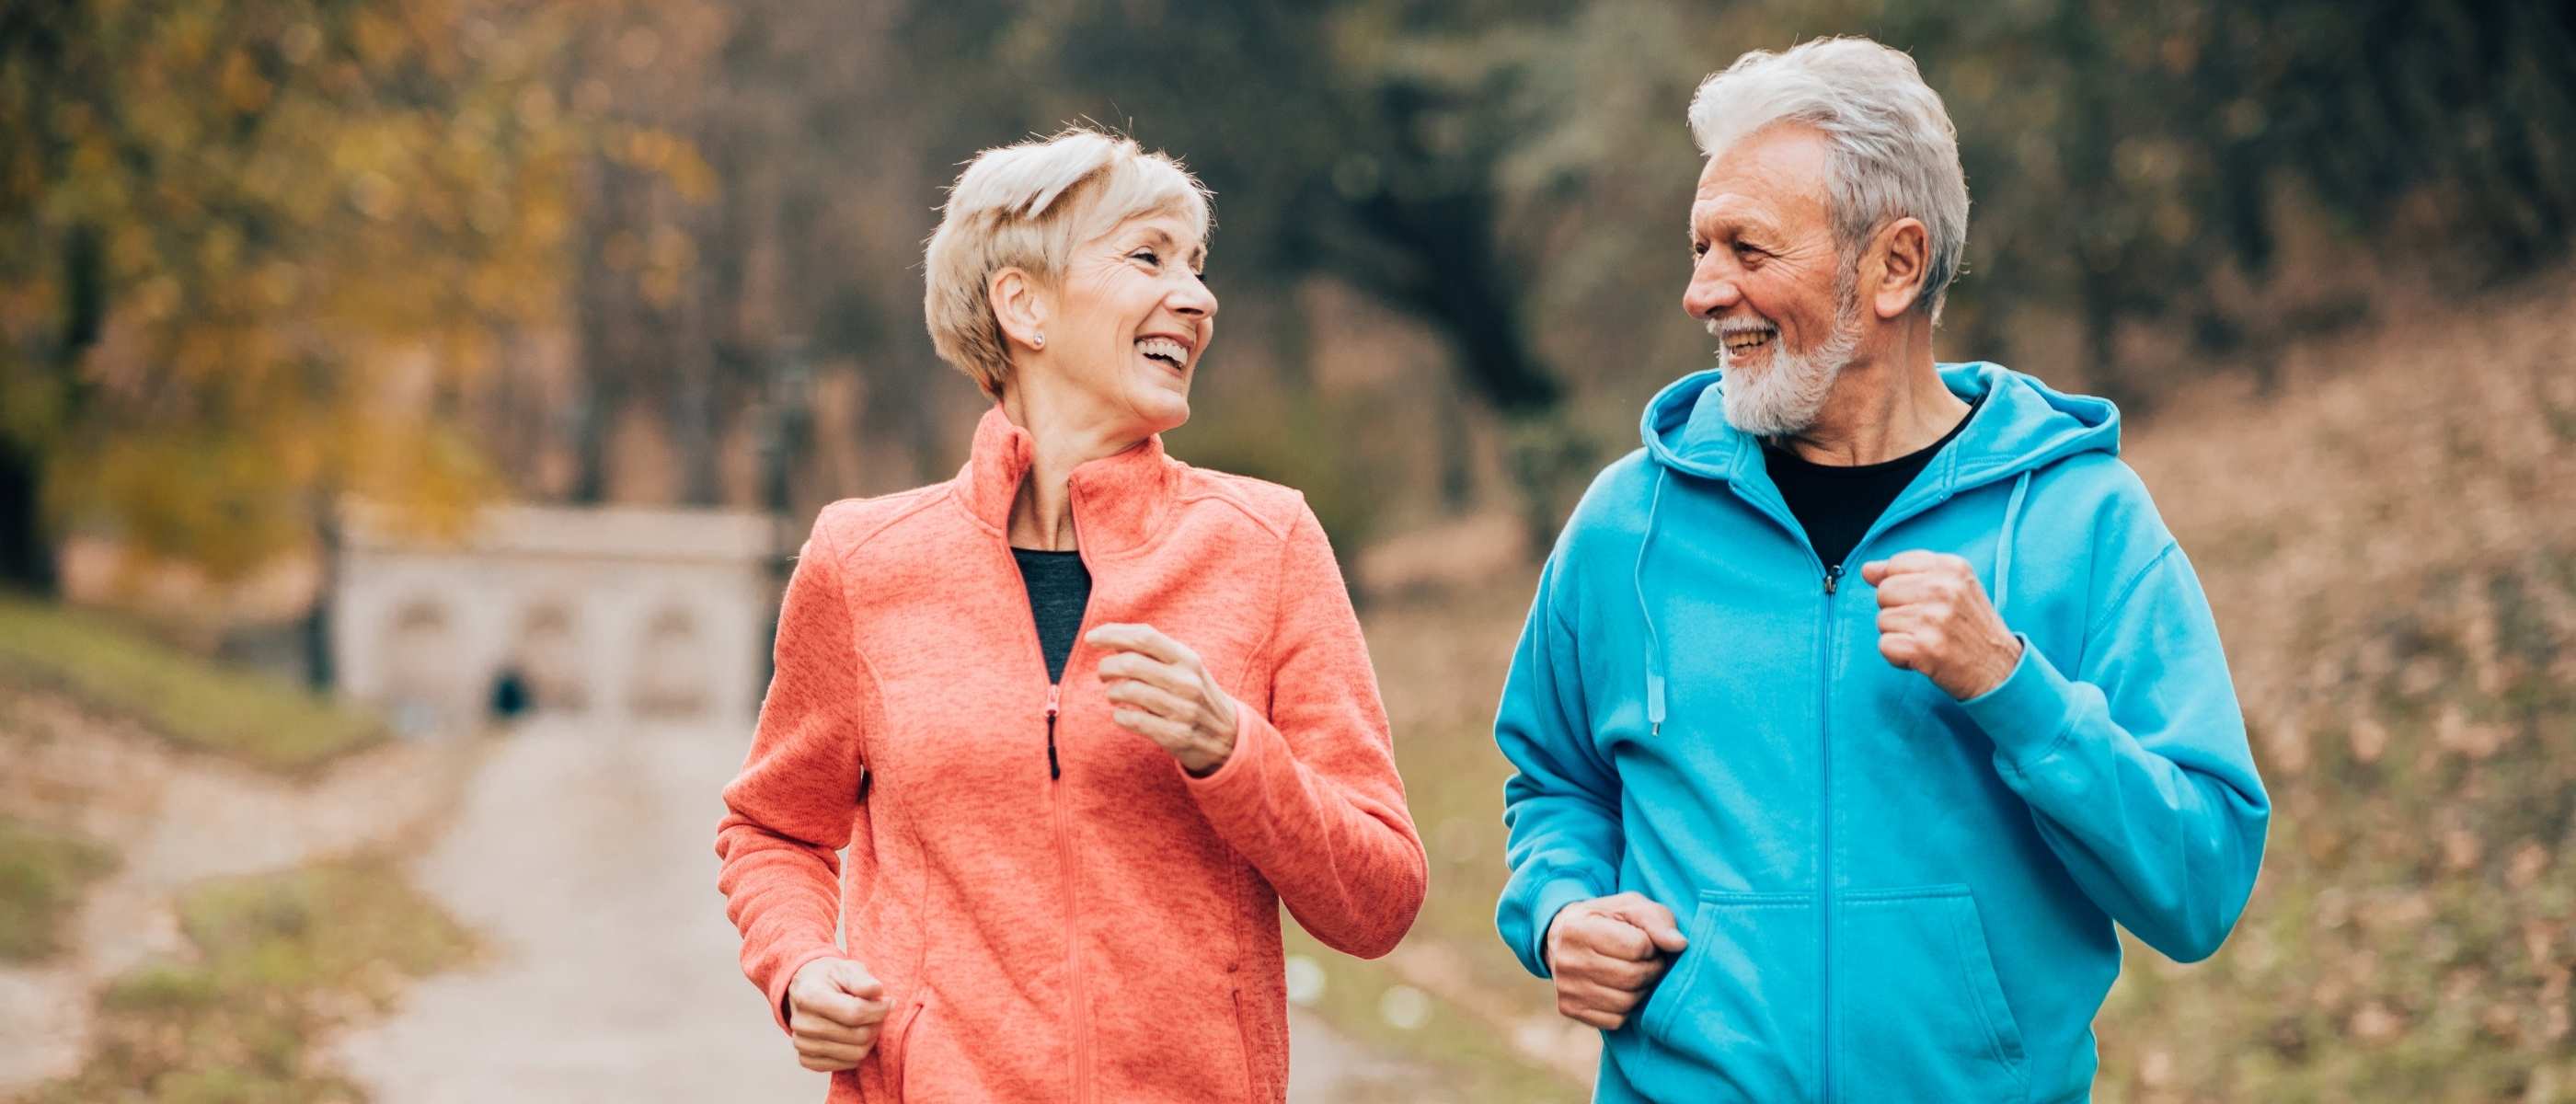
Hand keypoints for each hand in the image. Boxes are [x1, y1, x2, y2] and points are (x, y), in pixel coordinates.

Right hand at [786, 957, 888, 1071]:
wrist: (807, 988)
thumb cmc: (831, 977)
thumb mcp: (847, 968)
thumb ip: (862, 979)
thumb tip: (877, 990)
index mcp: (809, 996)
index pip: (855, 1013)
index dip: (879, 1009)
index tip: (888, 1002)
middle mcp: (801, 1023)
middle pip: (857, 1036)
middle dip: (876, 1024)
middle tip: (879, 1012)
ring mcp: (801, 1043)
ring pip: (854, 1054)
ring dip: (870, 1039)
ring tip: (869, 1023)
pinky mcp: (806, 1059)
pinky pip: (845, 1065)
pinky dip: (857, 1052)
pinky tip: (855, 1035)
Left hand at [1085, 623, 1239, 775]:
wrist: (1228, 737)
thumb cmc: (1195, 695)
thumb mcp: (1184, 668)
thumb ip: (1153, 653)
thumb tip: (1112, 640)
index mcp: (1187, 659)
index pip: (1145, 637)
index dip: (1113, 634)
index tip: (1092, 638)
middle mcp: (1186, 681)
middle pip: (1131, 663)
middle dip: (1106, 666)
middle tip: (1102, 673)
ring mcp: (1183, 709)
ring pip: (1128, 691)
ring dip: (1112, 692)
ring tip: (1113, 694)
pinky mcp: (1176, 735)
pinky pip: (1133, 720)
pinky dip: (1119, 716)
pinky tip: (1122, 715)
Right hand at [1545, 892, 1688, 1029]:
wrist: (1562, 937)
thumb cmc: (1606, 919)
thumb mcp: (1630, 907)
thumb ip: (1657, 921)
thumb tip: (1680, 945)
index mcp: (1579, 929)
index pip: (1637, 947)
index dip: (1651, 945)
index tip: (1646, 942)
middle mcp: (1567, 961)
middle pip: (1632, 977)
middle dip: (1651, 969)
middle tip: (1649, 961)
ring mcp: (1566, 989)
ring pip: (1626, 1002)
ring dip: (1642, 989)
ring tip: (1637, 974)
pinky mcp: (1570, 1009)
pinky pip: (1614, 1020)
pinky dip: (1626, 1007)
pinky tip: (1621, 990)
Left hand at [1860, 550, 2023, 699]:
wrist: (2001, 670)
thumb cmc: (1972, 629)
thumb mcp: (1953, 588)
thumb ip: (1909, 574)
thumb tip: (1867, 569)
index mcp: (1952, 567)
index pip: (1895, 564)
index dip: (1899, 587)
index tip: (1920, 601)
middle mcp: (1944, 588)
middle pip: (1884, 592)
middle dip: (1897, 611)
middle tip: (1926, 625)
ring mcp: (1934, 618)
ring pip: (1882, 620)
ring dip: (1899, 635)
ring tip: (1928, 640)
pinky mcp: (1925, 647)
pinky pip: (1885, 646)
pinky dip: (1898, 656)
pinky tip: (1922, 657)